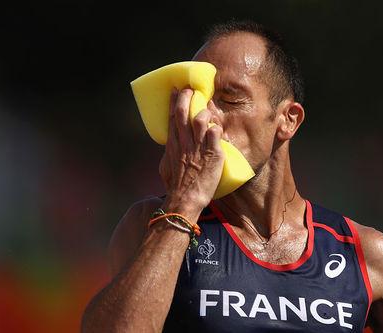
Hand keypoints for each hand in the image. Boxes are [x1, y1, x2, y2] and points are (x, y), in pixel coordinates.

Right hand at [159, 88, 223, 221]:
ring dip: (205, 112)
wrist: (185, 199)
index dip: (174, 101)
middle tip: (190, 89)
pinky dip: (217, 128)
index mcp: (172, 144)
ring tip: (208, 111)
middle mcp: (184, 142)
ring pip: (201, 119)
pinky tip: (218, 129)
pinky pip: (216, 133)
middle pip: (184, 112)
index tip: (176, 90)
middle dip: (186, 97)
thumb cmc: (175, 186)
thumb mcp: (165, 168)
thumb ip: (168, 155)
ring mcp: (199, 147)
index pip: (172, 117)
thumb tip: (169, 149)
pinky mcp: (213, 153)